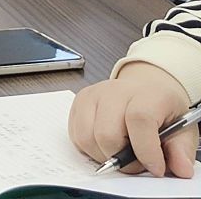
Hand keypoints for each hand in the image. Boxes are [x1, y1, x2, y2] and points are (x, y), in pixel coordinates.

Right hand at [71, 62, 197, 177]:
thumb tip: (181, 168)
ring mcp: (93, 95)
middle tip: (137, 163)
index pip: (139, 119)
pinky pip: (76, 136)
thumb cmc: (162, 110)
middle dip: (123, 159)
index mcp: (147, 93)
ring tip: (122, 153)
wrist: (145, 89)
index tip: (155, 168)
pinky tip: (107, 146)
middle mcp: (114, 90)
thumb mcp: (183, 128)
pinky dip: (91, 149)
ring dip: (104, 156)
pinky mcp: (78, 103)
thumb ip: (182, 150)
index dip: (146, 150)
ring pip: (87, 138)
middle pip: (107, 134)